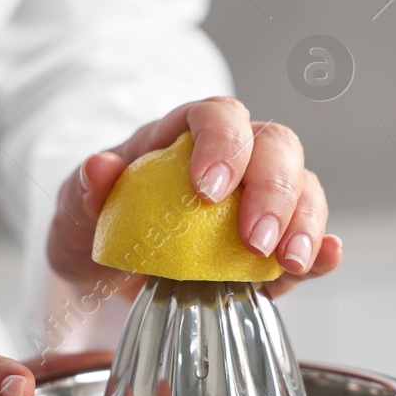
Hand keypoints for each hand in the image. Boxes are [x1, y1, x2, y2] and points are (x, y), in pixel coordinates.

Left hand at [48, 97, 342, 297]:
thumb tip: (98, 166)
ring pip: (302, 187)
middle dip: (273, 188)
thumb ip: (82, 192)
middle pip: (275, 145)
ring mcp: (256, 203)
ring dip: (304, 221)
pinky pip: (308, 240)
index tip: (208, 189)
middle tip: (254, 238)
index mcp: (181, 137)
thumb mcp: (72, 215)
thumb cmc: (96, 230)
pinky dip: (321, 250)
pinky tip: (324, 258)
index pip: (217, 115)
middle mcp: (231, 160)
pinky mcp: (272, 248)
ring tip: (289, 261)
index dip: (223, 142)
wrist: (105, 280)